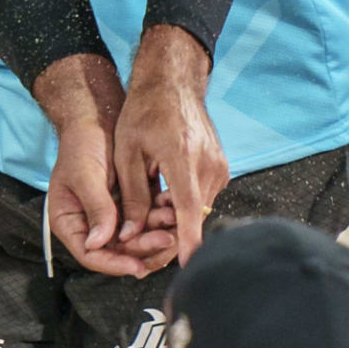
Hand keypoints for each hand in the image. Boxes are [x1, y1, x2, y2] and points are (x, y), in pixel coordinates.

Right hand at [31, 53, 158, 276]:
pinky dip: (158, 217)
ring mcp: (109, 216)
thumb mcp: (85, 175)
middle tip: (166, 238)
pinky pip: (145, 220)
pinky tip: (172, 209)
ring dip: (154, 232)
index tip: (136, 266)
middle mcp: (89, 224)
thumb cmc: (82, 143)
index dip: (113, 263)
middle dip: (142, 247)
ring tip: (173, 220)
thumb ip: (95, 208)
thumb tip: (97, 243)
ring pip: (135, 238)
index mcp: (69, 221)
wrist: (97, 117)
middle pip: (116, 251)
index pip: (90, 254)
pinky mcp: (128, 205)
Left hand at [110, 27, 225, 270]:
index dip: (188, 238)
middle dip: (168, 237)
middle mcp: (208, 164)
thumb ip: (131, 196)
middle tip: (141, 255)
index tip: (190, 264)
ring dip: (174, 221)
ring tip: (146, 224)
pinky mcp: (221, 167)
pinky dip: (183, 207)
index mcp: (182, 158)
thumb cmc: (144, 113)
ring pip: (198, 210)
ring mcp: (219, 166)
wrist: (173, 83)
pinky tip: (162, 203)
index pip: (189, 208)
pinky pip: (202, 197)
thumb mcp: (127, 153)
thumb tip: (129, 234)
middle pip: (193, 216)